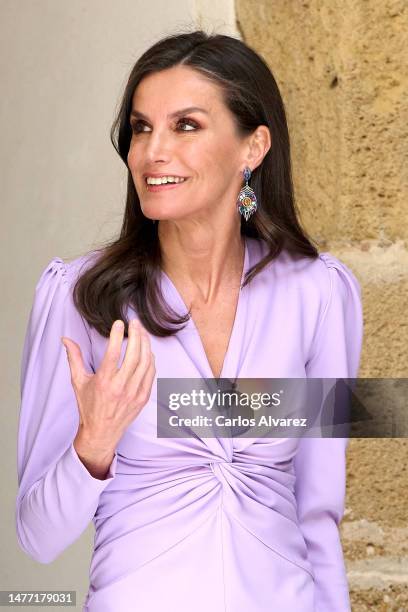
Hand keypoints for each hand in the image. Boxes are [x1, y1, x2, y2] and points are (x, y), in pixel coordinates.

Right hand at [62, 319, 155, 470]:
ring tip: (142, 332)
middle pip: (134, 355)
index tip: (119, 323)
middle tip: (135, 323)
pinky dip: (150, 359)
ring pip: (146, 363)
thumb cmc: (88, 406)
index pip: (113, 354)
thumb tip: (66, 339)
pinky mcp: (143, 397)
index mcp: (104, 382)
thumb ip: (74, 358)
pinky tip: (146, 350)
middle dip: (136, 335)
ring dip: (146, 344)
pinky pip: (151, 373)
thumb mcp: (78, 382)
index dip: (117, 336)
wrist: (101, 433)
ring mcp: (134, 393)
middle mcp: (120, 387)